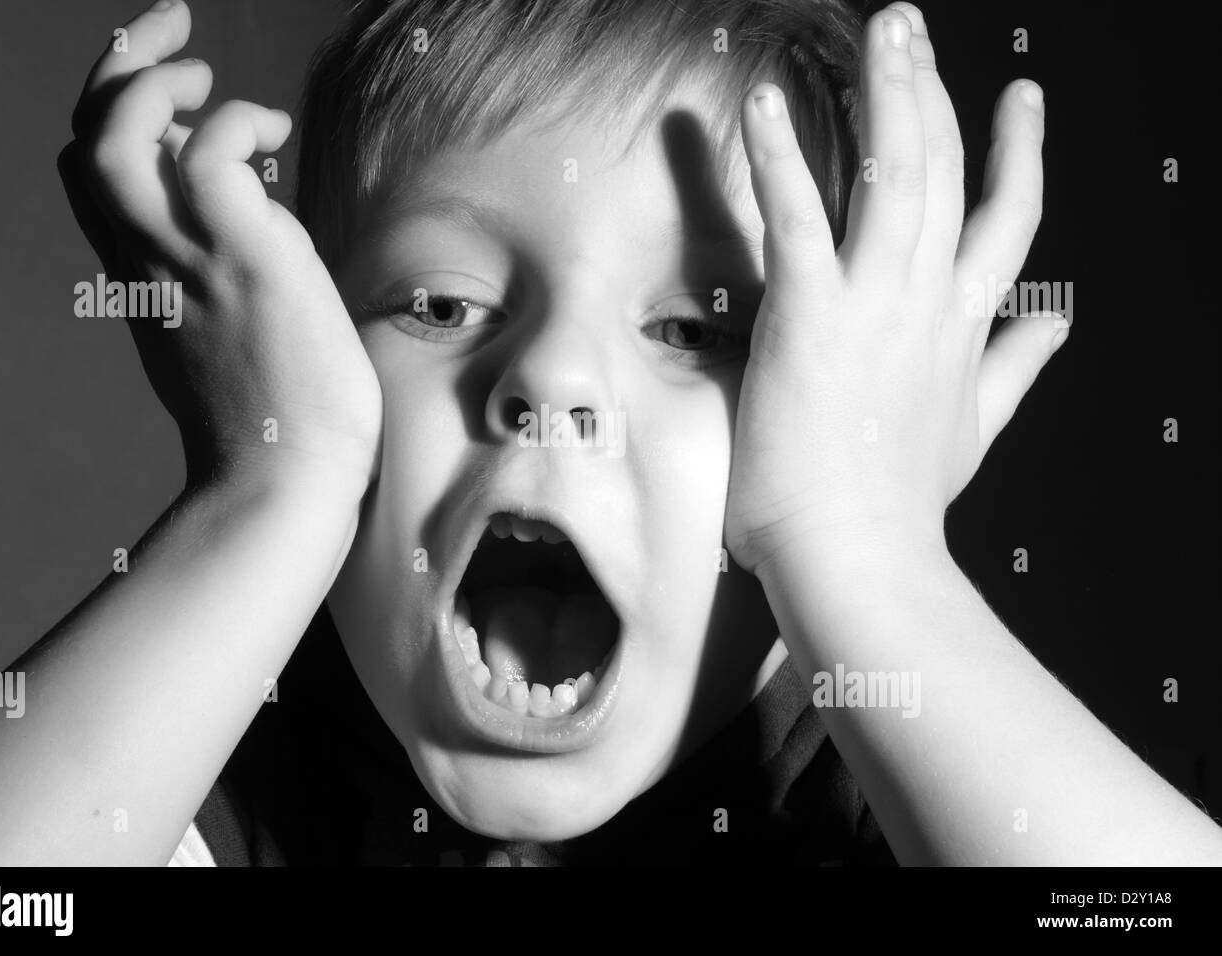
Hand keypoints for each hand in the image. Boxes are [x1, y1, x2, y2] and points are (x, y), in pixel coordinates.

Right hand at [58, 0, 380, 493]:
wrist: (283, 480)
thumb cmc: (274, 418)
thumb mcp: (224, 331)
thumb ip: (215, 269)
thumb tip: (252, 209)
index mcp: (141, 275)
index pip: (97, 173)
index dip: (119, 113)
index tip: (171, 88)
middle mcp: (147, 261)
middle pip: (86, 139)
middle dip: (120, 63)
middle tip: (178, 34)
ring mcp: (189, 259)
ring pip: (117, 139)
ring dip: (157, 83)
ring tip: (212, 81)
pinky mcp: (244, 260)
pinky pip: (212, 156)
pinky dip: (234, 122)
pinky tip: (273, 135)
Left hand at [724, 2, 1060, 575]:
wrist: (859, 559)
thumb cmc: (901, 504)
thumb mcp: (977, 429)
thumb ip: (1018, 366)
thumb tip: (1061, 321)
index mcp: (965, 324)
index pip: (1007, 219)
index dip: (1018, 153)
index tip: (1022, 101)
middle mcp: (929, 300)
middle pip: (947, 172)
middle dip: (935, 91)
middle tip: (915, 27)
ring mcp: (875, 304)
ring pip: (897, 174)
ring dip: (889, 93)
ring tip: (884, 29)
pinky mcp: (812, 316)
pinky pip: (799, 217)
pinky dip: (783, 158)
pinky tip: (770, 103)